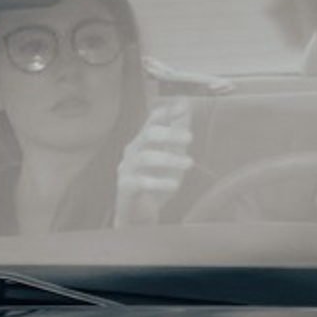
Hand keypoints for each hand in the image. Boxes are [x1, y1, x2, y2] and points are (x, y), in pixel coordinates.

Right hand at [114, 100, 198, 227]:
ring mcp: (127, 170)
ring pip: (145, 157)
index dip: (164, 114)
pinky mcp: (126, 188)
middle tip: (190, 138)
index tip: (179, 108)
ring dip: (169, 159)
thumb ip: (177, 130)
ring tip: (190, 164)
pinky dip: (159, 182)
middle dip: (170, 134)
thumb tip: (184, 102)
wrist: (141, 214)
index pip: (151, 121)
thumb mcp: (172, 154)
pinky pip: (140, 182)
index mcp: (143, 141)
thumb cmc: (157, 180)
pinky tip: (174, 185)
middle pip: (148, 135)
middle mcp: (133, 152)